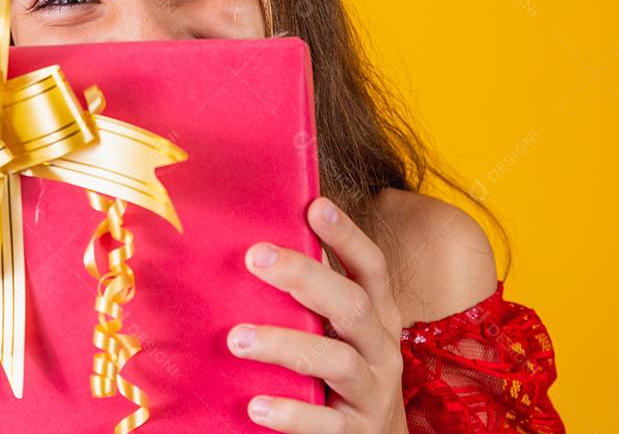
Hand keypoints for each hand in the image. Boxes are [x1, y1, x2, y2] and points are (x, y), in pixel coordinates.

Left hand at [227, 197, 407, 433]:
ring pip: (337, 362)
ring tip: (237, 338)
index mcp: (378, 317)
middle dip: (305, 277)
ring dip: (286, 345)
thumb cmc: (347, 375)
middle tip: (255, 257)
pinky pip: (327, 425)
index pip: (371, 268)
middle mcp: (382, 349)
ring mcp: (372, 393)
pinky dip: (292, 415)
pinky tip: (256, 406)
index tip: (315, 206)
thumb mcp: (342, 334)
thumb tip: (259, 249)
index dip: (347, 236)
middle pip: (353, 305)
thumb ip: (314, 300)